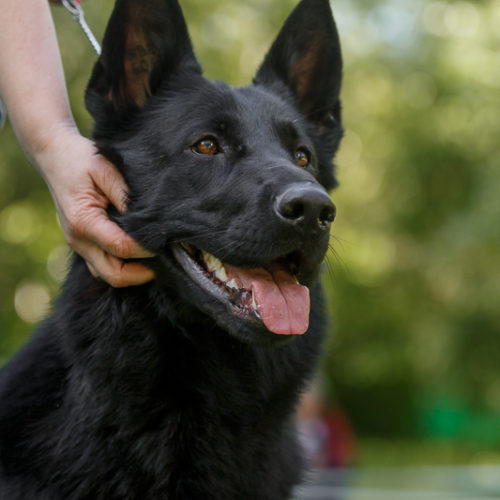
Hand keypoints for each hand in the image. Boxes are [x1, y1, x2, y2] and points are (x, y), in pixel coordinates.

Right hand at [37, 127, 154, 286]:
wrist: (54, 155)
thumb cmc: (81, 159)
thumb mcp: (106, 169)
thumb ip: (126, 196)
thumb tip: (150, 219)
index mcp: (84, 221)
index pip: (122, 248)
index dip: (148, 249)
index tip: (168, 241)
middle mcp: (78, 240)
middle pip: (114, 275)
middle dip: (143, 273)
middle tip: (167, 258)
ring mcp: (79, 245)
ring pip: (108, 275)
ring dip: (133, 273)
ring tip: (156, 256)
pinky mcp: (83, 245)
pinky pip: (104, 267)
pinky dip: (123, 267)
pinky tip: (140, 253)